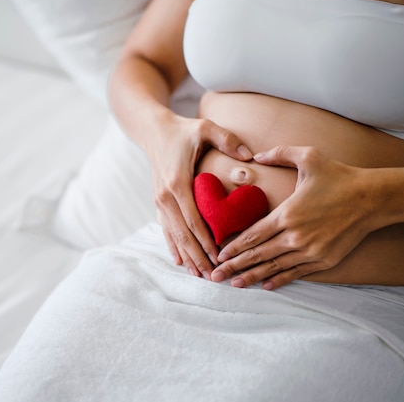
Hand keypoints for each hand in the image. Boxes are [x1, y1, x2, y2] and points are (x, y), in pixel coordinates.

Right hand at [148, 113, 251, 278]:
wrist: (154, 131)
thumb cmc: (183, 131)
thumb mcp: (205, 128)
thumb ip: (227, 140)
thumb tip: (250, 155)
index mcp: (177, 182)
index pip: (193, 219)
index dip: (206, 240)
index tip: (219, 256)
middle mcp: (165, 195)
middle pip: (182, 233)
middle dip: (197, 256)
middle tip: (213, 276)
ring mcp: (159, 200)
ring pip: (173, 235)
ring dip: (186, 256)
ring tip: (200, 275)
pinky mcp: (158, 201)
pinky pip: (166, 229)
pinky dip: (173, 246)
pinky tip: (181, 262)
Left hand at [212, 146, 378, 288]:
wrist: (373, 198)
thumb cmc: (339, 176)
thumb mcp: (308, 156)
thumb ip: (279, 153)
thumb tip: (256, 154)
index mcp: (287, 213)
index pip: (252, 236)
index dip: (233, 247)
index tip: (218, 255)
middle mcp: (295, 236)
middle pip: (258, 255)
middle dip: (234, 266)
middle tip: (215, 276)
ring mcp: (310, 250)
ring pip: (274, 267)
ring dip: (252, 277)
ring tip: (235, 285)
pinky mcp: (324, 260)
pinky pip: (296, 273)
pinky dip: (279, 279)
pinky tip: (266, 285)